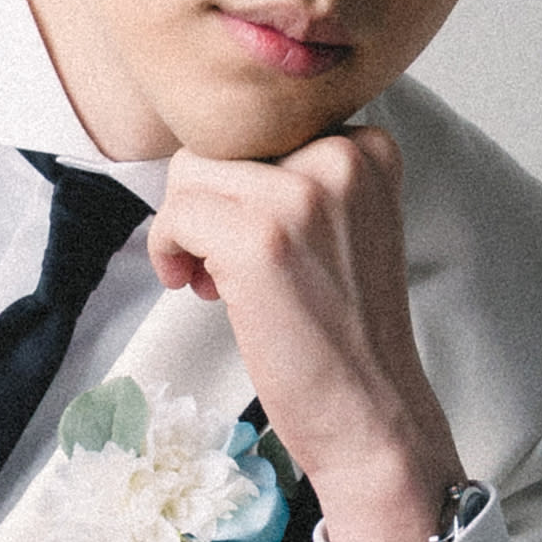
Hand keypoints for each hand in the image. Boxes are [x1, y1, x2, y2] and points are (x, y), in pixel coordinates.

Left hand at [153, 127, 463, 541]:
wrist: (372, 416)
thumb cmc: (345, 335)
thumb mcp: (343, 227)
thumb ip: (299, 178)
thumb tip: (209, 154)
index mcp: (369, 146)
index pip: (262, 125)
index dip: (237, 183)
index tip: (249, 240)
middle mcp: (343, 155)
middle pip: (222, 141)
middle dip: (205, 203)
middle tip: (221, 267)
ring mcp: (302, 194)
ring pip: (190, 171)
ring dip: (183, 228)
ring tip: (212, 281)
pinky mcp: (261, 238)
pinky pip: (176, 214)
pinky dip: (169, 251)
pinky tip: (201, 291)